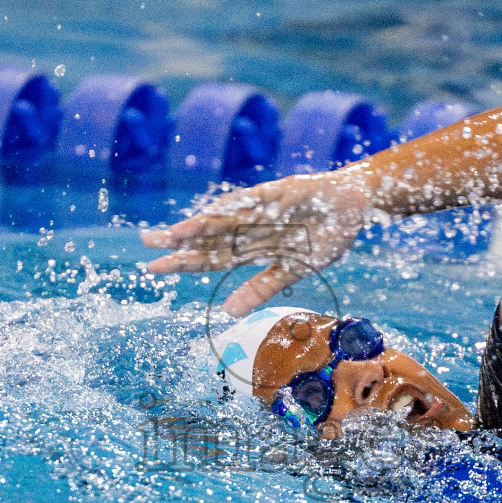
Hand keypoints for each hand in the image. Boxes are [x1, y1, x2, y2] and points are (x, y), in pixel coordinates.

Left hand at [140, 170, 371, 315]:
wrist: (357, 202)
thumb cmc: (323, 235)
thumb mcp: (293, 269)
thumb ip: (262, 287)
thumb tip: (229, 312)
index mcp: (251, 244)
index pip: (211, 254)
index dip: (183, 260)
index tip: (152, 266)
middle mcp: (253, 224)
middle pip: (211, 234)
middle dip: (180, 238)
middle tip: (145, 240)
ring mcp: (269, 206)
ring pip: (231, 216)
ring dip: (206, 224)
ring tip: (178, 232)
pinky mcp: (291, 190)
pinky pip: (266, 199)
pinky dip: (245, 206)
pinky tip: (220, 210)